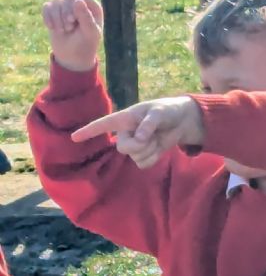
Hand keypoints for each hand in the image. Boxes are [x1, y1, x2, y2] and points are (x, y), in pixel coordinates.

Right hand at [42, 0, 102, 71]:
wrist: (72, 56)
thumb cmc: (86, 44)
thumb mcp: (89, 33)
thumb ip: (86, 17)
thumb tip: (77, 0)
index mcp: (93, 8)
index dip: (75, 6)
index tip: (73, 19)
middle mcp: (80, 3)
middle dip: (65, 14)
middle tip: (69, 28)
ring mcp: (66, 5)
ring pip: (56, 2)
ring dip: (57, 19)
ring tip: (64, 31)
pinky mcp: (54, 10)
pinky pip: (46, 7)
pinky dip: (48, 18)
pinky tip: (52, 28)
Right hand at [71, 96, 204, 167]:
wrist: (181, 121)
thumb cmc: (167, 110)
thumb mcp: (159, 113)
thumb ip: (148, 124)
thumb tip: (139, 138)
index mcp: (125, 118)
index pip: (103, 125)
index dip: (88, 131)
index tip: (73, 137)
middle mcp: (126, 133)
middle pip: (123, 149)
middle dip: (139, 146)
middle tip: (151, 137)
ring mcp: (135, 145)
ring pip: (135, 158)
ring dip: (150, 150)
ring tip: (157, 138)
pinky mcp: (144, 155)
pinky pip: (144, 164)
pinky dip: (153, 158)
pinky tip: (159, 148)